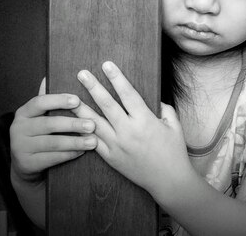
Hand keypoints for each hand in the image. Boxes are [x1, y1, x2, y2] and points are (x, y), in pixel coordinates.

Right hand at [9, 78, 97, 184]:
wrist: (25, 164)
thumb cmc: (39, 133)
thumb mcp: (40, 116)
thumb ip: (47, 100)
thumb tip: (49, 76)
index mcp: (24, 112)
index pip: (40, 102)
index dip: (59, 100)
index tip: (77, 100)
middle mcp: (18, 128)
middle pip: (48, 124)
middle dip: (73, 124)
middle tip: (92, 124)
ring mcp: (20, 147)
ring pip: (52, 143)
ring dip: (75, 141)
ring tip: (93, 141)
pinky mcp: (27, 163)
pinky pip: (51, 158)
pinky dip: (69, 155)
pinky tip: (82, 152)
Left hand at [73, 61, 194, 199]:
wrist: (168, 181)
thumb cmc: (174, 152)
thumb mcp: (175, 126)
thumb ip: (165, 109)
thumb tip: (154, 100)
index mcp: (145, 121)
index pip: (128, 94)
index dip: (117, 78)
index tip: (107, 64)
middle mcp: (128, 131)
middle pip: (107, 104)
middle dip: (93, 87)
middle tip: (82, 73)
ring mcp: (117, 145)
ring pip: (95, 123)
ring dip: (82, 108)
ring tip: (70, 97)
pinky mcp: (111, 157)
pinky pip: (93, 142)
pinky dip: (84, 131)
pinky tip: (75, 122)